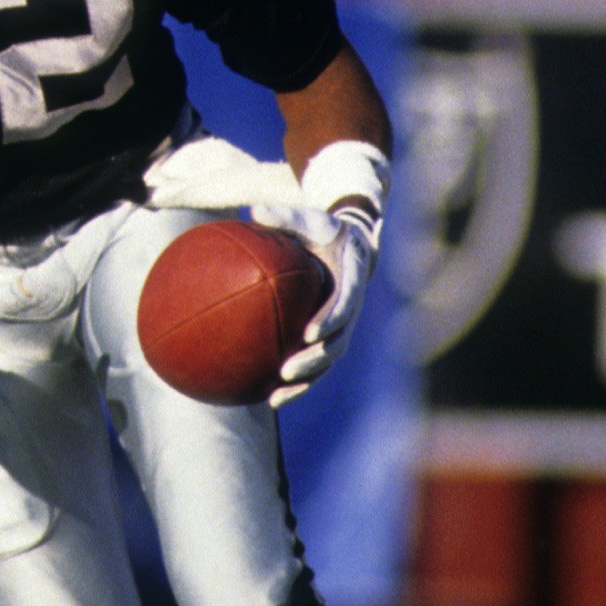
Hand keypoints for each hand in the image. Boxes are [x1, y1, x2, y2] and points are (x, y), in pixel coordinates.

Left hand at [146, 133, 386, 403]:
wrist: (350, 247)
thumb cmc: (324, 232)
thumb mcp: (310, 220)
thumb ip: (286, 217)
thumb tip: (253, 210)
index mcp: (351, 281)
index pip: (344, 305)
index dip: (331, 320)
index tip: (309, 332)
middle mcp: (351, 310)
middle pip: (337, 344)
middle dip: (314, 361)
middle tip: (286, 370)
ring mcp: (342, 328)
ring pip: (327, 362)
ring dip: (305, 381)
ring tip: (276, 395)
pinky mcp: (329, 338)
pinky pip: (314, 365)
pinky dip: (296, 383)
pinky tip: (267, 396)